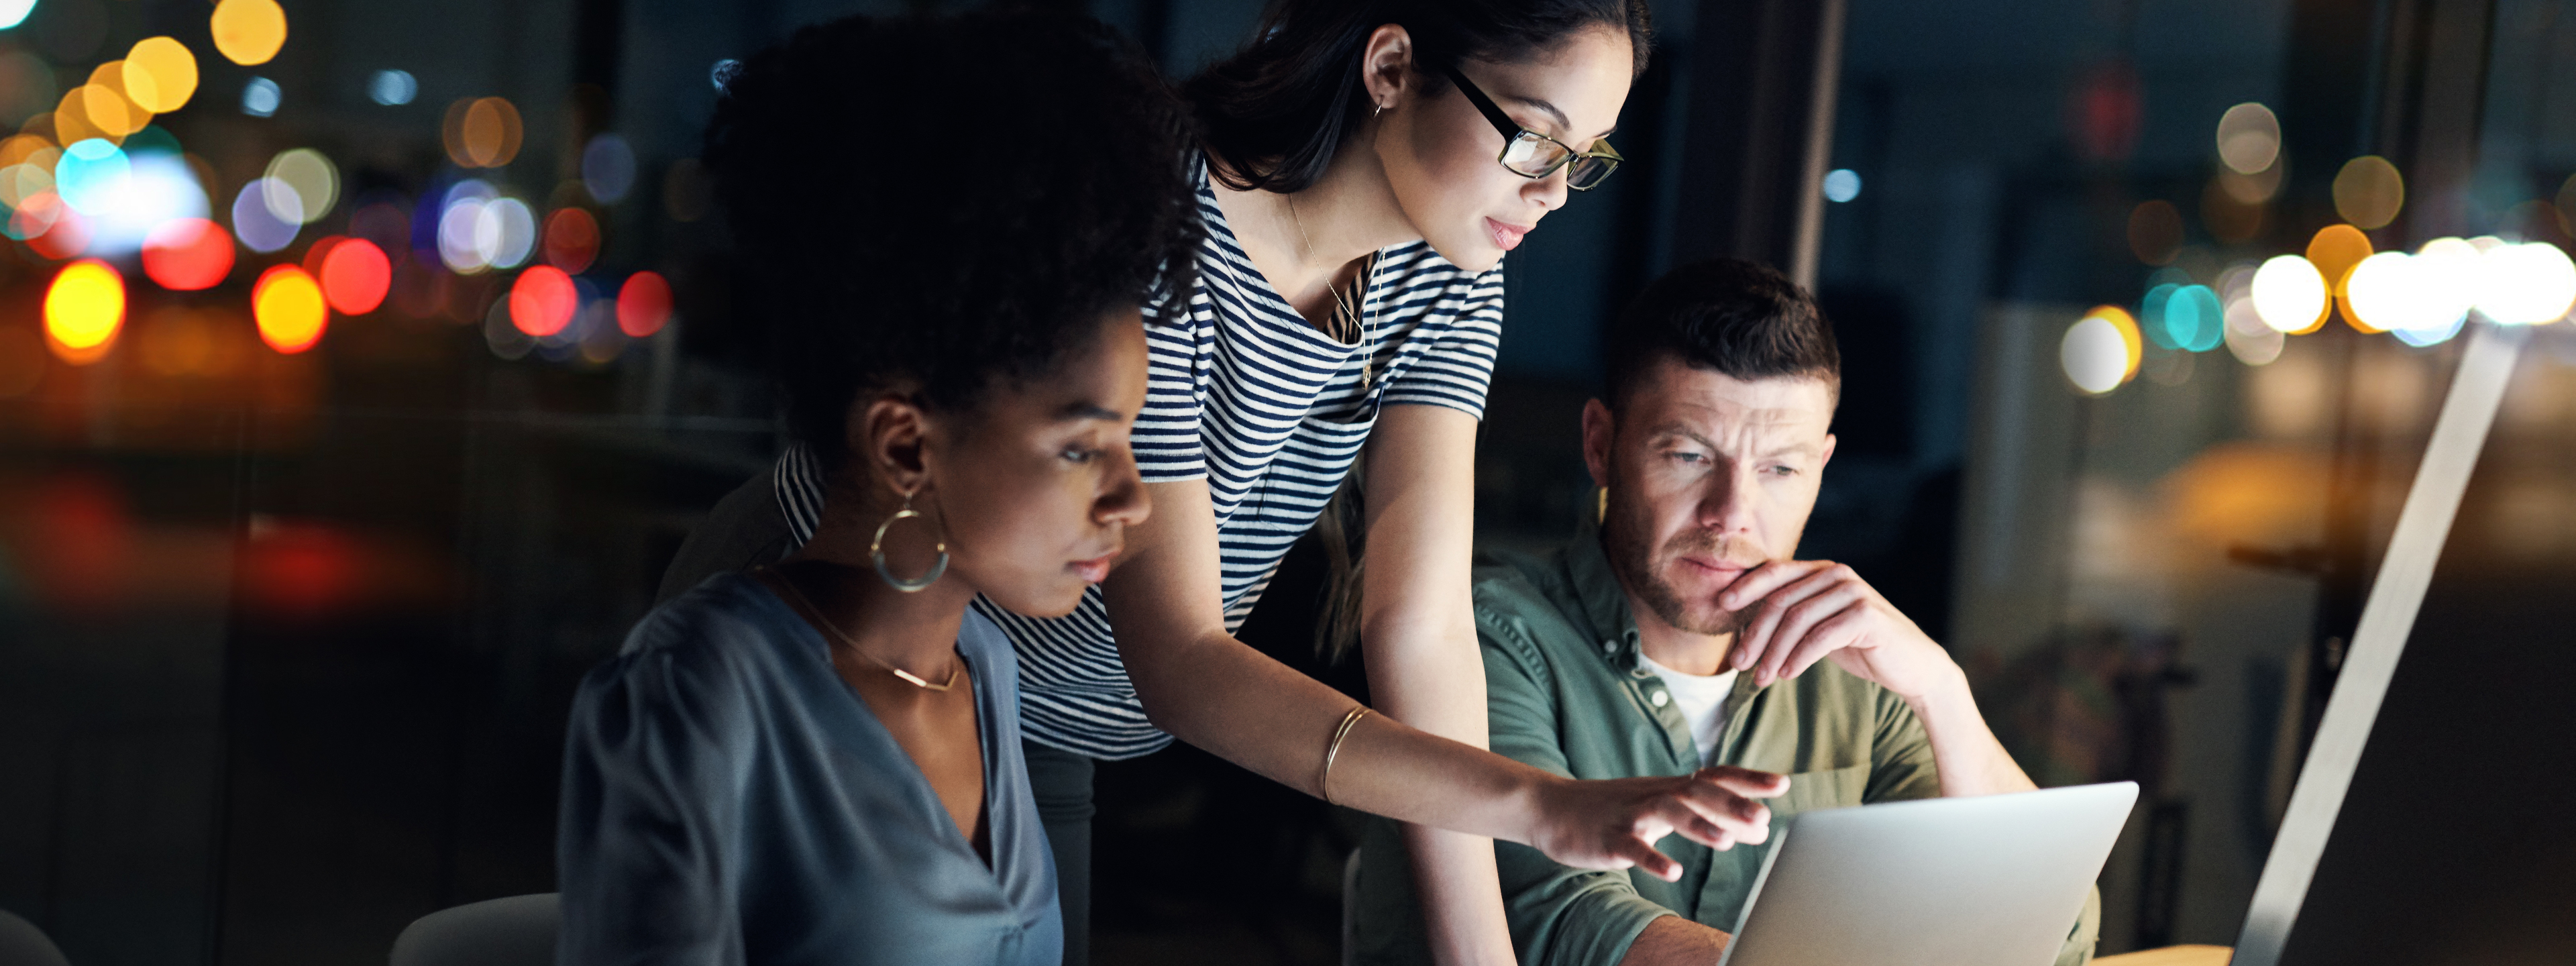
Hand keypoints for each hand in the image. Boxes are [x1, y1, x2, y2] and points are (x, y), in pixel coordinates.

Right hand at [1526, 766, 1787, 880]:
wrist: (1552, 808)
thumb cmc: (1616, 810)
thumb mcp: (1664, 809)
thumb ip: (1711, 816)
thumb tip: (1762, 826)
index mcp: (1671, 787)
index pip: (1715, 777)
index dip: (1747, 779)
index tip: (1782, 782)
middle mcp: (1654, 795)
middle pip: (1696, 792)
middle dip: (1730, 803)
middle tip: (1762, 817)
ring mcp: (1630, 815)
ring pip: (1667, 813)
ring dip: (1698, 826)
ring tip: (1726, 841)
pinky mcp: (1608, 838)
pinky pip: (1632, 847)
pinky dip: (1653, 859)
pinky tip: (1673, 873)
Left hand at [1720, 560, 1963, 700]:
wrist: (1911, 666)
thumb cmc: (1860, 646)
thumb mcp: (1818, 628)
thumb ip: (1789, 619)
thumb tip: (1740, 630)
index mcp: (1821, 571)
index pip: (1774, 572)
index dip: (1745, 587)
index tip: (1721, 607)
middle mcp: (1837, 574)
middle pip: (1780, 600)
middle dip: (1754, 634)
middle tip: (1738, 664)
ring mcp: (1853, 592)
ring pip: (1797, 619)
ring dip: (1773, 652)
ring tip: (1761, 679)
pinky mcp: (1867, 615)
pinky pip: (1821, 636)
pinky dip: (1800, 657)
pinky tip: (1787, 675)